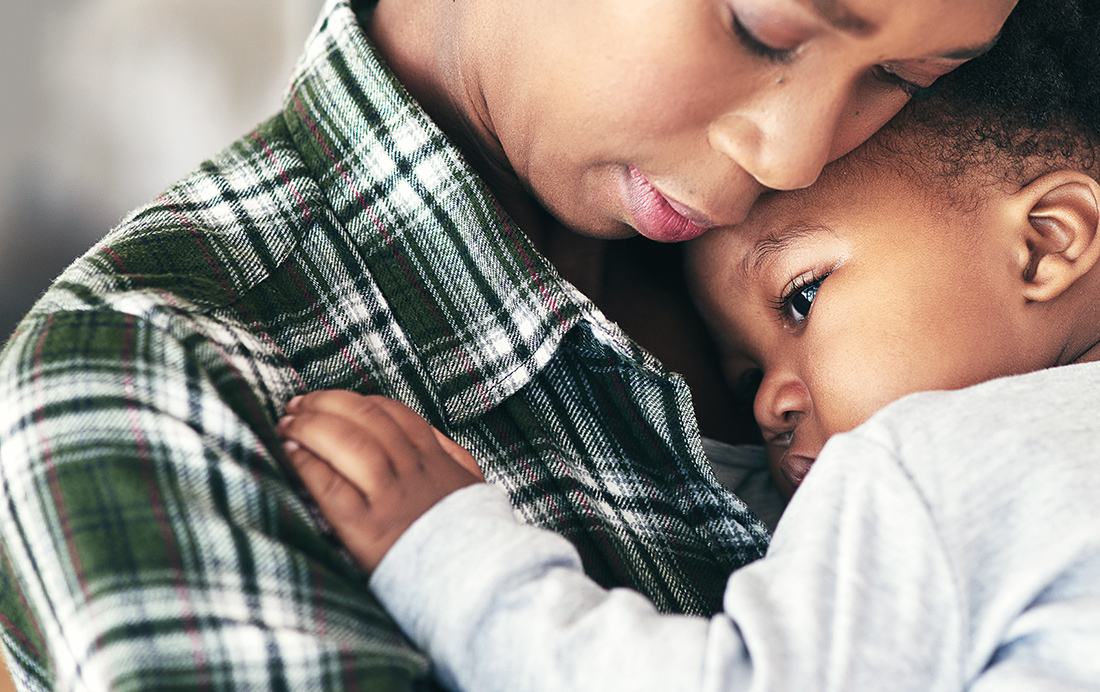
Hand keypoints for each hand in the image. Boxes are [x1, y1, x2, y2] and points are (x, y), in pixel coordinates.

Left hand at [278, 391, 484, 570]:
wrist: (474, 584)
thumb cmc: (467, 539)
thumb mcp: (471, 487)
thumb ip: (452, 455)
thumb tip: (429, 434)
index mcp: (434, 461)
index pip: (394, 414)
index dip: (356, 400)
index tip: (332, 401)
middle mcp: (412, 473)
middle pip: (366, 419)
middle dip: (327, 404)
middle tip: (298, 404)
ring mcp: (390, 499)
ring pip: (348, 443)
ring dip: (312, 427)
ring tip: (288, 424)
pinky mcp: (367, 530)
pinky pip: (331, 486)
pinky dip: (308, 464)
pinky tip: (292, 455)